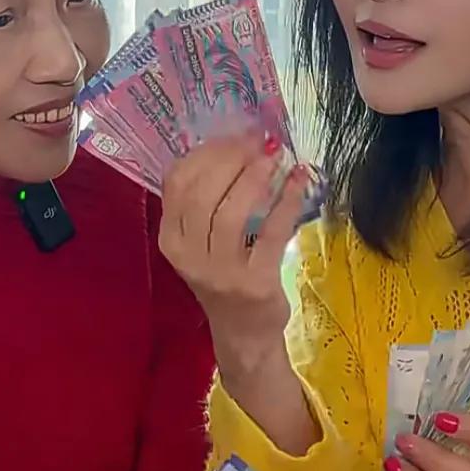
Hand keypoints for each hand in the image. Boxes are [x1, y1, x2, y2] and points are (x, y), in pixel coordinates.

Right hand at [159, 133, 309, 375]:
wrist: (244, 335)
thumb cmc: (225, 278)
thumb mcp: (201, 242)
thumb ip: (207, 201)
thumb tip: (235, 143)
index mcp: (171, 240)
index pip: (177, 183)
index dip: (206, 152)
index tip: (234, 135)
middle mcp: (188, 256)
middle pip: (202, 194)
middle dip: (232, 159)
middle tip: (259, 142)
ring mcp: (220, 272)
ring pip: (230, 213)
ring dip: (255, 178)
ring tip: (275, 157)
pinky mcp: (254, 283)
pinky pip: (271, 233)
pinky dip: (286, 201)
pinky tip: (298, 180)